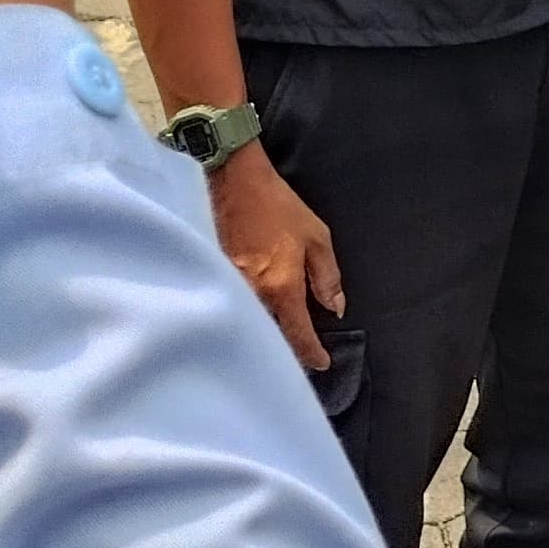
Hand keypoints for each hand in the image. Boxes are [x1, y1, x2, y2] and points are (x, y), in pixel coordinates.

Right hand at [210, 146, 344, 370]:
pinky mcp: (213, 280)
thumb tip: (335, 308)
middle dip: (285, 352)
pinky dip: (245, 320)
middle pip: (269, 336)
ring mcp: (228, 289)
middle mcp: (251, 295)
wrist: (232, 182)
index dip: (310, 354)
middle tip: (301, 360)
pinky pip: (233, 309)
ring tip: (280, 348)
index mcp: (281, 286)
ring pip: (249, 326)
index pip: (297, 333)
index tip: (322, 365)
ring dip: (264, 338)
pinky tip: (254, 323)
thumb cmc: (278, 206)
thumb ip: (327, 277)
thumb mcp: (317, 237)